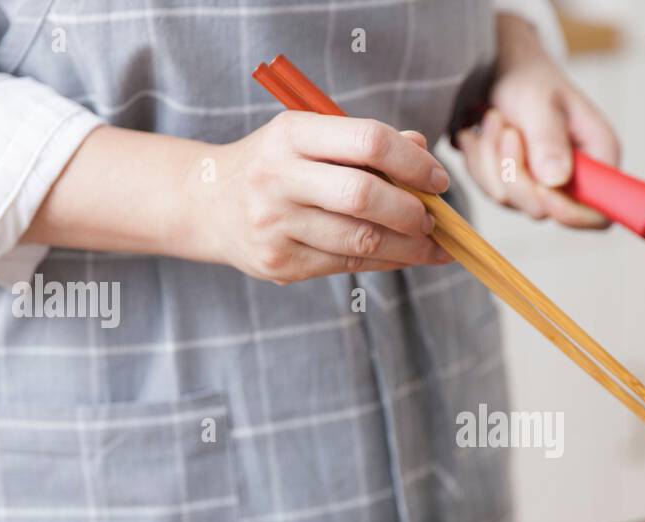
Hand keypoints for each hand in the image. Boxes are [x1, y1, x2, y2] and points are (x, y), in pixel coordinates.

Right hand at [190, 112, 453, 283]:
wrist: (206, 203)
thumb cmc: (275, 165)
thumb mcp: (309, 138)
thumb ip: (363, 142)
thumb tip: (422, 149)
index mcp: (291, 133)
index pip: (368, 140)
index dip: (413, 162)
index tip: (438, 179)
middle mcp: (277, 177)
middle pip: (364, 196)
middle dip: (412, 211)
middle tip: (433, 218)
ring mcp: (275, 224)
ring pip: (361, 240)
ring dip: (408, 246)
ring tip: (429, 243)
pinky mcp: (279, 262)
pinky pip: (347, 264)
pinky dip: (385, 262)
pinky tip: (404, 256)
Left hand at [457, 13, 619, 227]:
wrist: (500, 66)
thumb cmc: (527, 76)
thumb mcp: (538, 99)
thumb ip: (547, 138)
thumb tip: (556, 180)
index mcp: (598, 156)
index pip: (598, 212)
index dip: (571, 213)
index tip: (542, 189)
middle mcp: (574, 178)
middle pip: (543, 209)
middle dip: (513, 172)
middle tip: (504, 128)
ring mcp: (542, 186)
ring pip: (509, 200)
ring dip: (490, 159)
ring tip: (493, 118)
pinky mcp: (515, 186)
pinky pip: (489, 190)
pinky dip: (478, 160)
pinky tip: (480, 131)